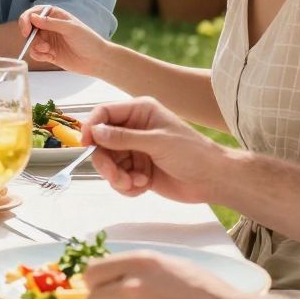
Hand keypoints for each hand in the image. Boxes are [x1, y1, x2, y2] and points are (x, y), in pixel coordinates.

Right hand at [18, 5, 111, 74]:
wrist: (96, 59)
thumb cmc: (87, 40)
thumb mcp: (70, 28)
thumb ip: (51, 23)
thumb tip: (32, 17)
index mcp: (54, 15)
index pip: (34, 13)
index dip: (26, 19)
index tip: (26, 29)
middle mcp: (49, 26)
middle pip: (29, 28)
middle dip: (30, 36)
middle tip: (38, 43)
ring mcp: (48, 40)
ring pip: (31, 42)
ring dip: (37, 47)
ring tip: (49, 51)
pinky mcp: (48, 53)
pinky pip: (36, 53)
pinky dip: (40, 56)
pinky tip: (51, 57)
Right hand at [80, 97, 223, 205]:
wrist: (213, 180)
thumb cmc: (193, 153)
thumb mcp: (157, 142)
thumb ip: (123, 137)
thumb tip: (95, 131)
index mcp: (139, 112)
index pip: (104, 114)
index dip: (91, 128)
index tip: (86, 145)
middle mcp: (133, 129)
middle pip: (101, 143)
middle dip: (106, 163)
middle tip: (116, 176)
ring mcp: (135, 151)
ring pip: (108, 164)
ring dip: (118, 178)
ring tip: (136, 183)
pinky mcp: (137, 170)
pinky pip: (118, 179)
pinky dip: (127, 186)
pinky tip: (143, 186)